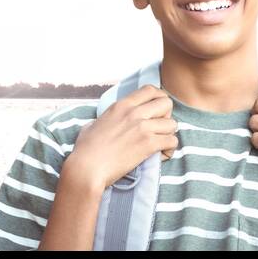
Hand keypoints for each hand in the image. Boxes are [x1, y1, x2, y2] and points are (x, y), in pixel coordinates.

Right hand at [62, 85, 177, 190]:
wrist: (88, 168)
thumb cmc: (85, 150)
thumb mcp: (92, 125)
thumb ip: (104, 119)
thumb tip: (104, 122)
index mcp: (121, 105)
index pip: (150, 90)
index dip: (157, 99)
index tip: (155, 111)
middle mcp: (134, 113)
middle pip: (166, 103)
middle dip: (166, 115)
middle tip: (158, 128)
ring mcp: (142, 128)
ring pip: (172, 123)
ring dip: (168, 134)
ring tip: (159, 144)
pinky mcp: (148, 144)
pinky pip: (172, 141)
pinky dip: (169, 150)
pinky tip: (159, 155)